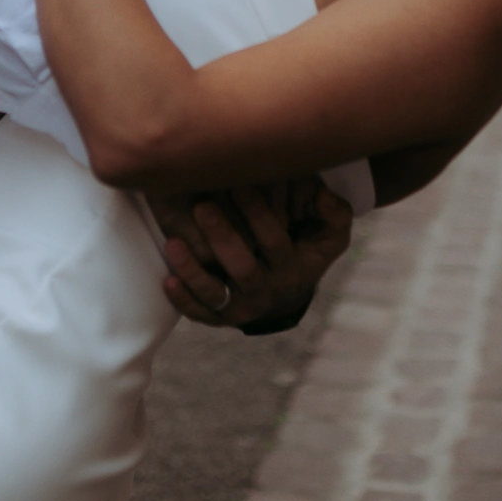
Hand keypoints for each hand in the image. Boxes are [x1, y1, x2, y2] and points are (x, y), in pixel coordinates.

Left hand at [152, 179, 352, 330]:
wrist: (286, 296)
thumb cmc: (303, 250)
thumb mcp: (330, 235)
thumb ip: (334, 213)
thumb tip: (321, 194)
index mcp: (290, 268)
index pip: (274, 240)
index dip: (257, 212)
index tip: (238, 182)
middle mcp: (265, 292)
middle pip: (242, 268)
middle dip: (222, 236)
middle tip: (202, 205)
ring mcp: (241, 308)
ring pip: (216, 295)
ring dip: (193, 270)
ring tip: (173, 242)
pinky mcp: (220, 318)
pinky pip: (200, 314)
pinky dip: (183, 300)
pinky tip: (167, 280)